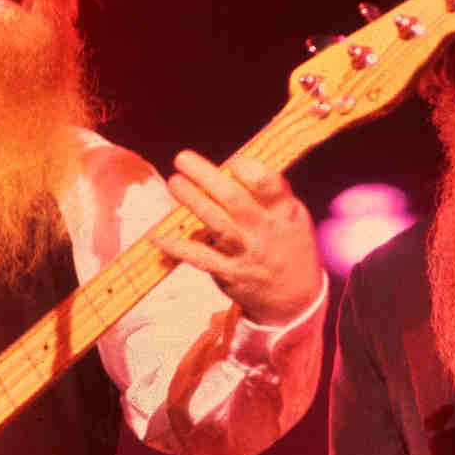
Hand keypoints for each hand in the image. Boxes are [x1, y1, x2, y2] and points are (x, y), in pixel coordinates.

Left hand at [150, 150, 322, 325]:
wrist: (296, 295)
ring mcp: (245, 253)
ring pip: (216, 224)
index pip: (267, 184)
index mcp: (283, 210)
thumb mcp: (292, 214)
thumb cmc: (288, 243)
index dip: (248, 168)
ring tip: (174, 182)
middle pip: (234, 199)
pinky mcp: (229, 273)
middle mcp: (264, 230)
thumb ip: (268, 190)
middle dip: (206, 176)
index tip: (232, 161)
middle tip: (182, 158)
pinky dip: (177, 247)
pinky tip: (158, 235)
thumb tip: (234, 163)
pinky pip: (200, 257)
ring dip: (192, 201)